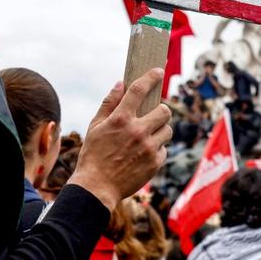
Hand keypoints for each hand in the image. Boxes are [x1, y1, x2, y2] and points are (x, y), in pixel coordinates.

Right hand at [69, 69, 172, 211]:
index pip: (139, 89)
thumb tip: (120, 83)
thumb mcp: (95, 126)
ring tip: (148, 136)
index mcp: (121, 119)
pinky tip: (144, 153)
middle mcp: (137, 131)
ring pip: (167, 130)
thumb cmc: (93, 155)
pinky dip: (157, 149)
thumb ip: (109, 103)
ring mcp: (148, 148)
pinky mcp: (155, 163)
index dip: (151, 77)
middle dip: (161, 111)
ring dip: (161, 130)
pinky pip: (164, 149)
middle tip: (154, 115)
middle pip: (164, 110)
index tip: (158, 70)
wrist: (96, 188)